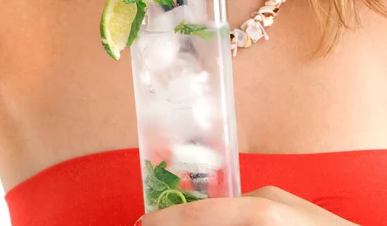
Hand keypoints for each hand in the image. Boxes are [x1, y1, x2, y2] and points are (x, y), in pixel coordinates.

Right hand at [136, 186, 357, 224]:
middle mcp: (265, 199)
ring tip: (181, 225)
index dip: (166, 221)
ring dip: (205, 222)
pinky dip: (226, 222)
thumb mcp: (261, 225)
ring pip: (226, 214)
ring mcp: (276, 201)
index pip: (199, 214)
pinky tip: (215, 224)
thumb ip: (219, 219)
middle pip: (209, 213)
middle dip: (182, 222)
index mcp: (259, 210)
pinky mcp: (283, 207)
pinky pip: (246, 216)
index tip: (140, 225)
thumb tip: (190, 220)